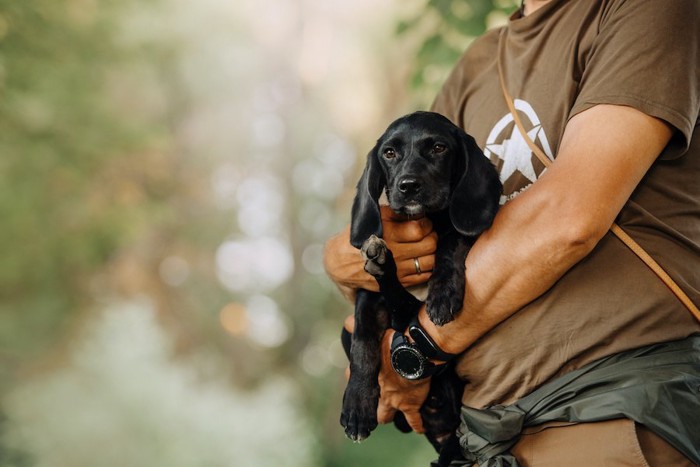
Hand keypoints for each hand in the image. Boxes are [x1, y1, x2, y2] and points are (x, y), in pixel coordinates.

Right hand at [324, 206, 436, 294]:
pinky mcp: (397, 281)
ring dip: (431, 253)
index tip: (423, 223)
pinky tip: (420, 260)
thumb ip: (395, 213)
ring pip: (430, 261)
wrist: (340, 262)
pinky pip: (423, 276)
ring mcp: (397, 269)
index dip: (426, 224)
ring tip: (424, 248)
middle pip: (429, 245)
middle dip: (431, 237)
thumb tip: (417, 210)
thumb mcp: (374, 218)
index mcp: (388, 233)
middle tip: (426, 234)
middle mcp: (394, 252)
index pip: (420, 228)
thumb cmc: (359, 236)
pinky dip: (427, 267)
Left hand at [343, 315, 430, 432]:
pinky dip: (417, 425)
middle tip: (373, 404)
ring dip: (387, 416)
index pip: (354, 384)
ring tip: (391, 416)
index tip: (353, 380)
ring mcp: (394, 401)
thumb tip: (347, 321)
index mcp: (370, 376)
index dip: (353, 383)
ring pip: (385, 416)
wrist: (414, 353)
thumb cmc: (395, 342)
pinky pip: (414, 421)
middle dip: (371, 408)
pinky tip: (418, 429)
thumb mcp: (375, 334)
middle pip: (369, 406)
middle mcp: (379, 392)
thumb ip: (357, 327)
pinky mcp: (411, 406)